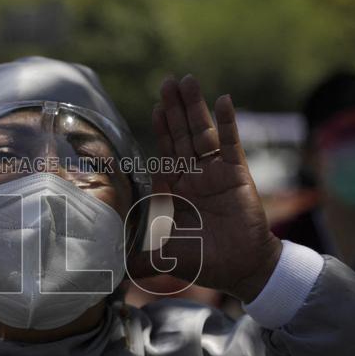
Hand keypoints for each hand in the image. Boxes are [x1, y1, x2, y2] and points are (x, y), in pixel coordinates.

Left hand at [127, 75, 281, 301]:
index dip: (162, 129)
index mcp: (177, 189)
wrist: (241, 269)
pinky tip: (223, 100)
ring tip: (188, 81)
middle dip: (175, 109)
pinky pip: (230, 143)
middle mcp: (196, 176)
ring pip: (203, 133)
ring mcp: (216, 173)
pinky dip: (227, 122)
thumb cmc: (205, 263)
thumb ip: (141, 260)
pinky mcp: (236, 174)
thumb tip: (114, 274)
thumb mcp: (165, 258)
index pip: (167, 152)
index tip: (156, 107)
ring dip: (195, 107)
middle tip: (168, 81)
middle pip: (183, 135)